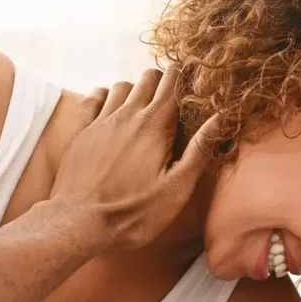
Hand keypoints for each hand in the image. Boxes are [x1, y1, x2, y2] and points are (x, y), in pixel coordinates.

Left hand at [52, 67, 220, 251]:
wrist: (79, 224)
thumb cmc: (134, 213)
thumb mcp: (177, 188)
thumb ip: (199, 150)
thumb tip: (221, 118)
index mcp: (155, 126)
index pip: (174, 83)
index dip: (187, 77)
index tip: (196, 82)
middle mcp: (127, 115)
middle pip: (149, 78)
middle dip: (164, 81)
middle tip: (174, 99)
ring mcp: (100, 121)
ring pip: (122, 86)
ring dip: (136, 89)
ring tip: (145, 106)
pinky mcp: (80, 132)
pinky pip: (93, 98)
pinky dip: (105, 95)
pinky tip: (110, 107)